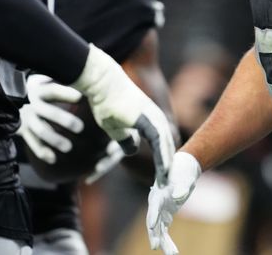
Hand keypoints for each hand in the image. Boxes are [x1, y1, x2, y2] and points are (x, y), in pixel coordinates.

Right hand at [18, 74, 83, 163]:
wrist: (15, 97)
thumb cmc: (45, 88)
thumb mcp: (51, 81)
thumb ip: (68, 82)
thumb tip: (93, 81)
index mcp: (41, 88)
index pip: (53, 90)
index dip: (66, 94)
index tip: (80, 98)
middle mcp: (32, 102)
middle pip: (46, 111)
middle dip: (64, 120)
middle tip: (80, 128)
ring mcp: (27, 117)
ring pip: (39, 130)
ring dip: (54, 139)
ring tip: (69, 148)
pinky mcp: (23, 130)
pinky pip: (32, 142)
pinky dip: (42, 151)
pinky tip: (53, 159)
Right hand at [71, 44, 174, 183]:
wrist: (103, 84)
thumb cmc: (107, 103)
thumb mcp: (116, 128)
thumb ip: (126, 139)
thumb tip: (133, 151)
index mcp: (151, 121)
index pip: (161, 145)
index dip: (162, 162)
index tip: (162, 180)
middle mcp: (156, 119)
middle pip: (167, 147)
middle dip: (168, 167)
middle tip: (169, 186)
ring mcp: (154, 118)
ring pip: (166, 146)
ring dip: (167, 165)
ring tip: (168, 182)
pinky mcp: (148, 118)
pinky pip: (158, 142)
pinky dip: (162, 156)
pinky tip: (164, 169)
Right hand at [146, 151, 201, 254]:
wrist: (184, 168)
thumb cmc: (183, 170)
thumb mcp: (185, 177)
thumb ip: (182, 187)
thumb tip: (179, 197)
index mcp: (158, 193)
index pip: (154, 206)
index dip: (152, 216)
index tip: (150, 226)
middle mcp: (156, 203)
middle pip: (153, 221)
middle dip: (154, 234)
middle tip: (155, 246)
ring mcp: (160, 210)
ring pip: (159, 229)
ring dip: (163, 242)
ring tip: (172, 254)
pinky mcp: (166, 214)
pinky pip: (164, 230)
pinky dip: (168, 240)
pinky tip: (172, 251)